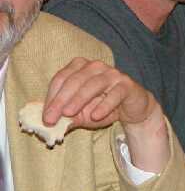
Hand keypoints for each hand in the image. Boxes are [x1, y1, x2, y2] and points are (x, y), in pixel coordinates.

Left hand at [43, 57, 168, 171]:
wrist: (131, 108)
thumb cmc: (102, 107)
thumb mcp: (81, 114)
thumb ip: (66, 116)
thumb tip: (49, 123)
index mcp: (80, 68)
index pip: (61, 78)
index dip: (51, 97)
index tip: (45, 117)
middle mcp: (96, 67)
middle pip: (75, 79)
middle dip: (61, 100)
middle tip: (51, 119)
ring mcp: (113, 74)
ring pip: (94, 83)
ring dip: (79, 99)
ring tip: (69, 113)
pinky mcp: (127, 85)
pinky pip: (114, 93)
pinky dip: (104, 105)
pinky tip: (96, 115)